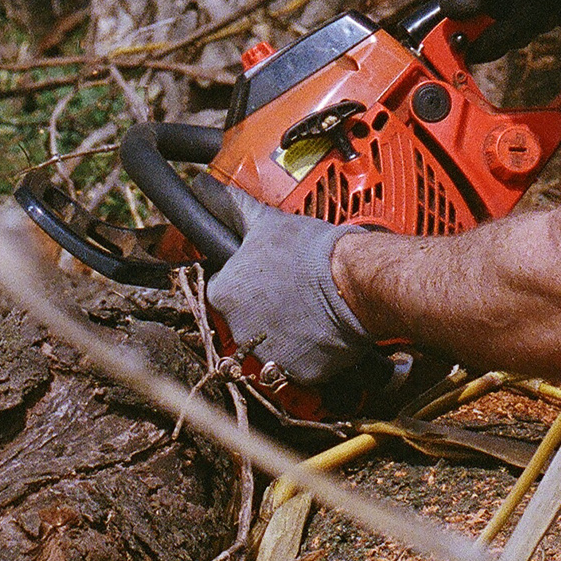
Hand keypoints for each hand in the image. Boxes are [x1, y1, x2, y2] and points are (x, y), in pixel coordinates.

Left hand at [204, 192, 373, 393]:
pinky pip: (297, 367)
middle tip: (292, 293)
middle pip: (245, 322)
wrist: (354, 279)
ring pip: (269, 347)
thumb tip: (205, 186)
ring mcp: (266, 356)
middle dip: (264, 311)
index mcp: (223, 294)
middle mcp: (237, 330)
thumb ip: (232, 207)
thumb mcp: (267, 222)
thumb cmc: (309, 248)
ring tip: (309, 311)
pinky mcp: (297, 374)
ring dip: (284, 334)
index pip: (224, 292)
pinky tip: (322, 332)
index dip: (247, 283)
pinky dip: (308, 354)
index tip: (268, 278)